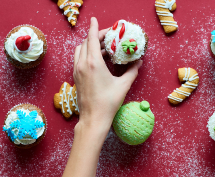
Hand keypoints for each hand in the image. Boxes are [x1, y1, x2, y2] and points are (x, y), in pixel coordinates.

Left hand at [73, 17, 142, 132]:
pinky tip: (97, 60)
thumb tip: (139, 62)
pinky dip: (86, 54)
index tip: (95, 20)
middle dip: (96, 36)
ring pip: (80, 50)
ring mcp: (77, 71)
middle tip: (108, 37)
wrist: (93, 119)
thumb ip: (132, 71)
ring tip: (104, 48)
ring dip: (90, 45)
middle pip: (86, 42)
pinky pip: (79, 59)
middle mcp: (82, 64)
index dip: (95, 28)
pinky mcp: (76, 78)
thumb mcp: (123, 85)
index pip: (92, 38)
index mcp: (93, 63)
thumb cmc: (108, 103)